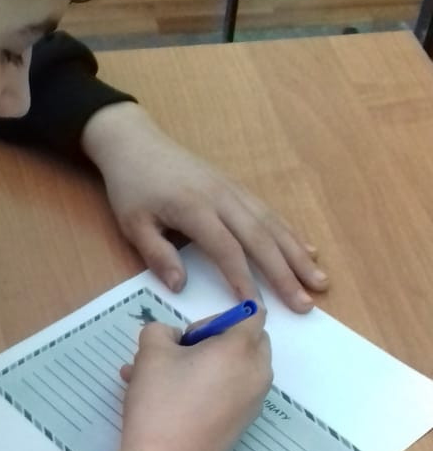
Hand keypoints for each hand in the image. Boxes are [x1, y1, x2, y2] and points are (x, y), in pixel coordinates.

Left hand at [80, 102, 327, 311]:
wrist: (136, 143)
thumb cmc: (132, 187)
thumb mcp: (134, 224)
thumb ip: (157, 255)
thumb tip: (181, 287)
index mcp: (195, 208)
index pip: (226, 249)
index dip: (243, 279)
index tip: (256, 307)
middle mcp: (222, 198)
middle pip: (261, 239)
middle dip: (286, 273)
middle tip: (307, 302)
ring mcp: (233, 190)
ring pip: (273, 224)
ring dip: (297, 255)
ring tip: (319, 280)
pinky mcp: (237, 187)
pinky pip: (269, 212)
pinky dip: (290, 233)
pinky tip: (307, 250)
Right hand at [109, 311, 271, 450]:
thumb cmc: (160, 403)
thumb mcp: (150, 353)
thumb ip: (160, 330)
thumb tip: (172, 339)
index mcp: (242, 349)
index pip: (251, 313)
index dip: (221, 315)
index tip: (192, 333)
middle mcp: (257, 374)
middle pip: (248, 342)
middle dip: (215, 340)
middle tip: (178, 354)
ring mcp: (252, 403)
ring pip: (234, 369)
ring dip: (201, 365)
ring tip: (154, 378)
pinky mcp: (241, 425)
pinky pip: (229, 393)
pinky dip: (204, 389)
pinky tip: (163, 401)